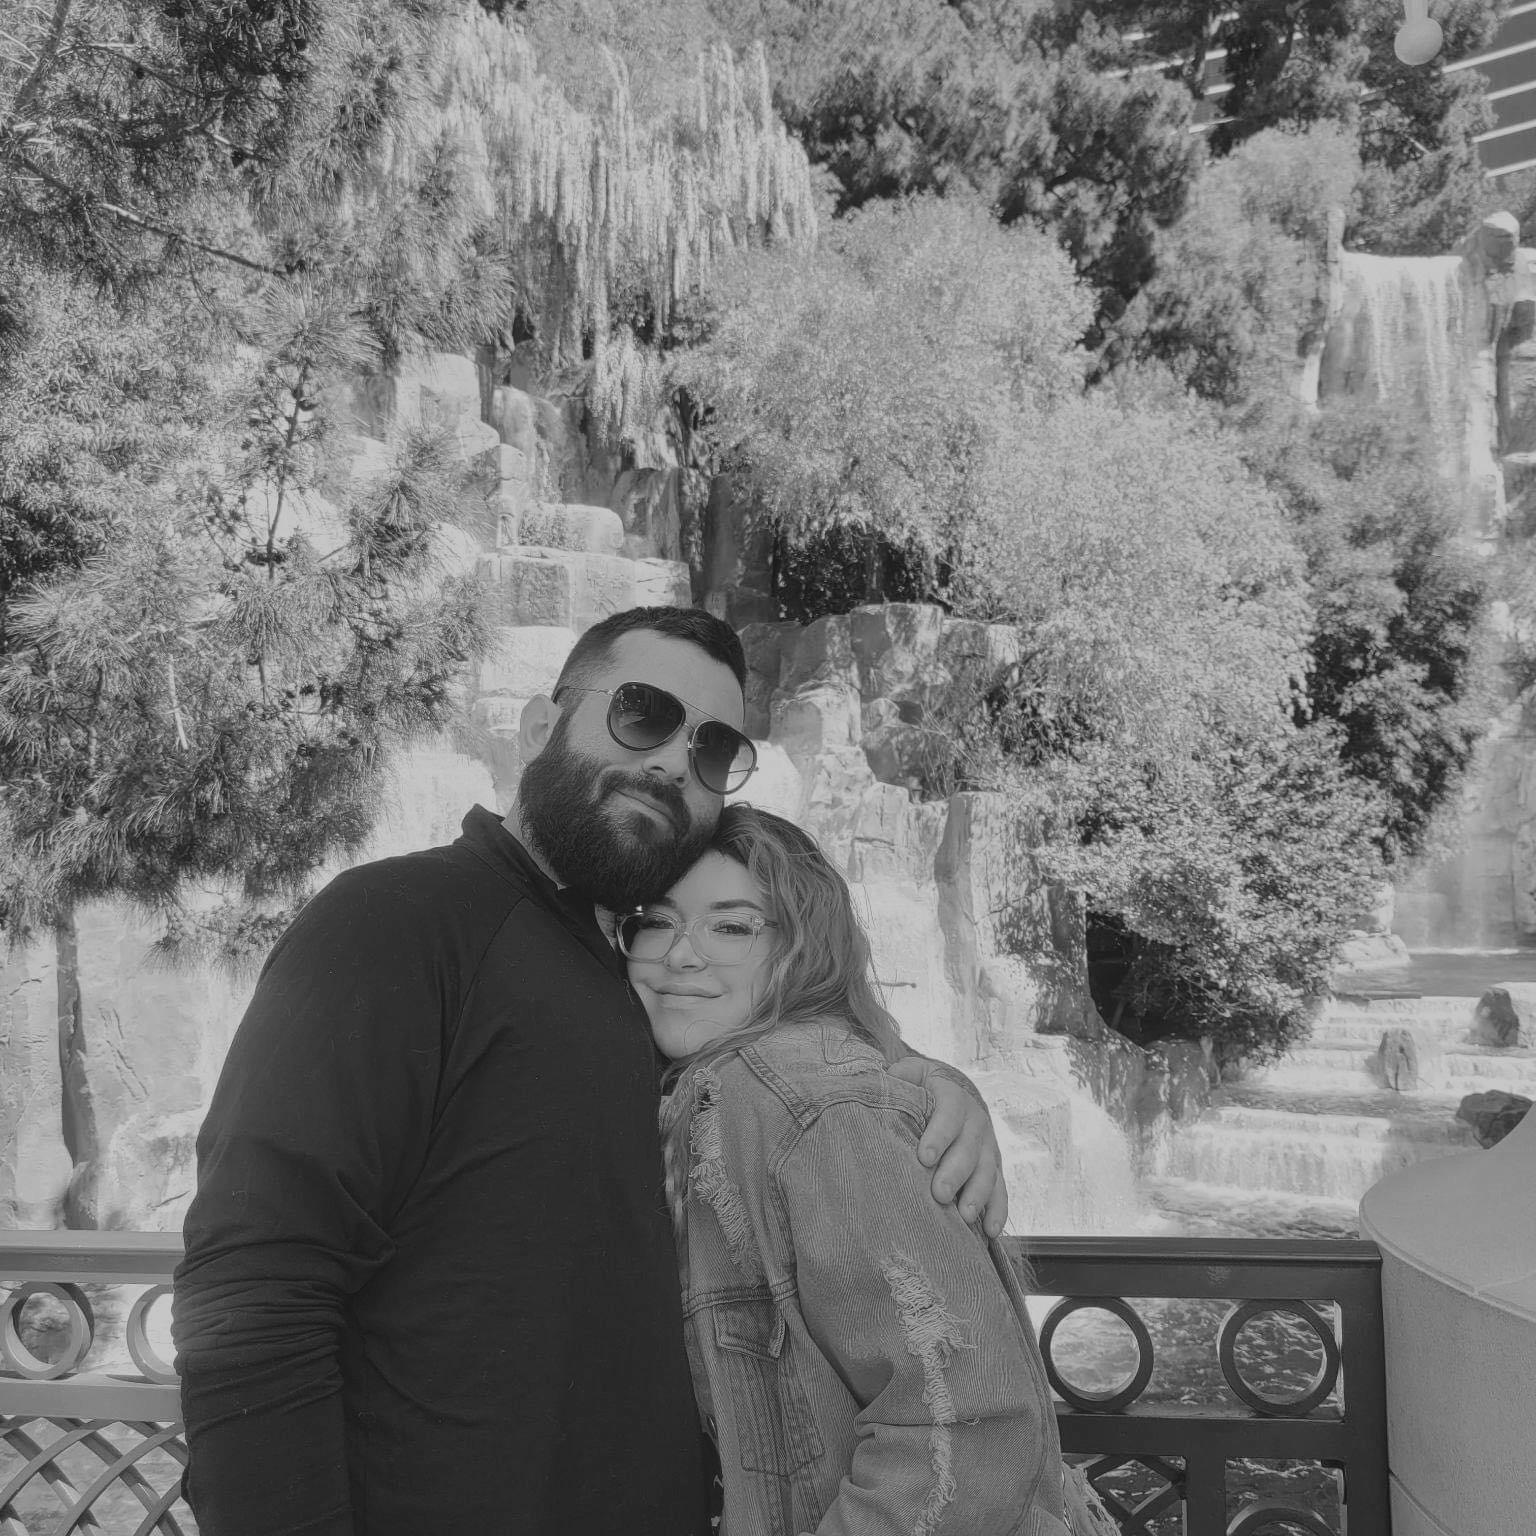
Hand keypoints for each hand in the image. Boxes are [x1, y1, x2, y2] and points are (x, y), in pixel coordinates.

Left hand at [886, 1057, 1008, 1238]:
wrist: (956, 1088)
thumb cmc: (923, 1086)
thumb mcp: (911, 1073)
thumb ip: (897, 1079)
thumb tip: (869, 1088)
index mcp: (953, 1096)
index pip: (949, 1113)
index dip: (938, 1135)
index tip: (924, 1157)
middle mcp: (976, 1120)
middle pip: (968, 1148)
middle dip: (955, 1172)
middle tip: (939, 1194)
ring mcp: (988, 1145)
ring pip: (987, 1170)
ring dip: (977, 1194)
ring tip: (964, 1217)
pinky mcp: (994, 1166)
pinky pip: (1000, 1189)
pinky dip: (998, 1210)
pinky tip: (991, 1231)